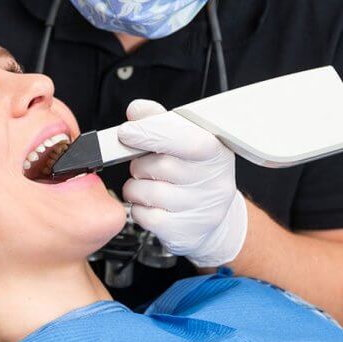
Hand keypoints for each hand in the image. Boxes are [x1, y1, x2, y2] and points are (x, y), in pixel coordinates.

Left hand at [118, 99, 246, 266]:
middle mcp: (213, 180)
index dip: (150, 133)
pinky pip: (144, 216)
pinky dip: (139, 209)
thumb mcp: (185, 141)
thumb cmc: (195, 174)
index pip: (182, 138)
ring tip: (149, 186)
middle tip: (147, 168)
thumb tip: (137, 110)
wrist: (211, 217)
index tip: (127, 132)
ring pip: (147, 193)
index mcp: (215, 151)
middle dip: (141, 165)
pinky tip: (151, 205)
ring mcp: (201, 209)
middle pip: (158, 166)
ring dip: (136, 188)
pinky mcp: (185, 231)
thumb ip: (160, 122)